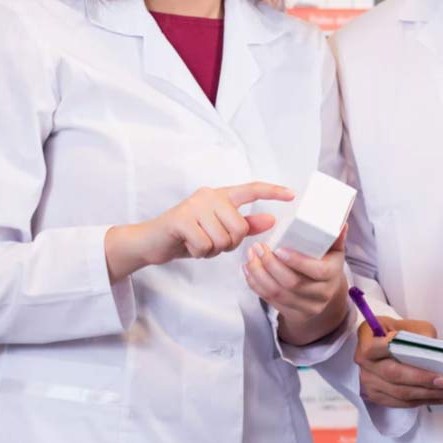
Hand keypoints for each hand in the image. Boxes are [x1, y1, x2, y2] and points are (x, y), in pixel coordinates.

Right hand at [117, 182, 293, 273]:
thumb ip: (244, 224)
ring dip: (212, 250)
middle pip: (240, 229)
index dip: (273, 192)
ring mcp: (195, 205)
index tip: (292, 195)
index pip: (251, 190)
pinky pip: (206, 246)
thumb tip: (271, 219)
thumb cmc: (187, 236)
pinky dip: (199, 253)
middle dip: (228, 244)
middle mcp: (209, 195)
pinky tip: (188, 245)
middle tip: (210, 241)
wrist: (150, 241)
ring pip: (224, 239)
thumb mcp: (218, 231)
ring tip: (197, 242)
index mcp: (220, 195)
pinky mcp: (182, 219)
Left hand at [243, 226, 350, 344]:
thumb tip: (340, 222)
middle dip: (270, 265)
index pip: (317, 271)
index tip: (279, 249)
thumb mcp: (334, 252)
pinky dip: (255, 284)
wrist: (324, 295)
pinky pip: (269, 300)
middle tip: (258, 247)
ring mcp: (306, 307)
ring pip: (277, 293)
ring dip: (259, 274)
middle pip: (292, 283)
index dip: (297, 261)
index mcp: (332, 276)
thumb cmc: (327, 266)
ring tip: (250, 256)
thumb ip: (335, 237)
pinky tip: (249, 270)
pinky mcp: (292, 313)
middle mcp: (321, 295)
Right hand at [356, 314, 442, 408]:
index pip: (380, 347)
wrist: (381, 345)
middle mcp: (364, 362)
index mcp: (367, 339)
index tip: (424, 356)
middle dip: (421, 379)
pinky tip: (438, 398)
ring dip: (426, 394)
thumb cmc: (397, 333)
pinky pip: (400, 402)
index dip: (401, 354)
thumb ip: (421, 337)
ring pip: (399, 393)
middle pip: (394, 374)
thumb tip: (436, 354)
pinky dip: (421, 401)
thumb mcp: (409, 326)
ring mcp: (368, 381)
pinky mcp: (375, 396)